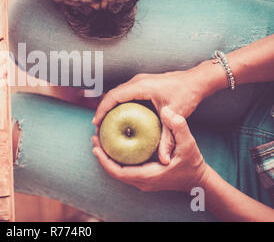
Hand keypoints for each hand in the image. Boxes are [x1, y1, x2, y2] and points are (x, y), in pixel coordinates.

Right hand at [92, 66, 215, 163]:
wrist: (197, 80)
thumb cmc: (187, 95)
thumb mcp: (176, 116)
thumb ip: (168, 139)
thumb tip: (164, 160)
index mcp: (141, 86)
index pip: (113, 96)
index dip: (102, 109)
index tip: (96, 123)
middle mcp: (137, 81)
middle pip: (111, 94)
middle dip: (102, 110)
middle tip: (98, 127)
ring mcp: (139, 81)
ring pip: (117, 93)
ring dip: (109, 106)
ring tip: (105, 123)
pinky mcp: (143, 83)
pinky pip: (125, 93)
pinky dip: (118, 104)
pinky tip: (119, 117)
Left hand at [92, 107, 208, 192]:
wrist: (198, 180)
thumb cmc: (193, 163)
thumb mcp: (189, 144)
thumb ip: (179, 128)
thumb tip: (167, 112)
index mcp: (148, 176)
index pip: (118, 172)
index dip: (104, 160)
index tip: (95, 146)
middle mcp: (141, 181)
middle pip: (113, 170)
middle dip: (102, 155)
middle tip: (94, 137)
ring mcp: (142, 181)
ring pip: (118, 170)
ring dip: (108, 156)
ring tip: (100, 138)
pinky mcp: (143, 177)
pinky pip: (124, 168)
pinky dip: (117, 157)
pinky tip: (115, 142)